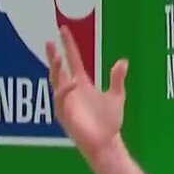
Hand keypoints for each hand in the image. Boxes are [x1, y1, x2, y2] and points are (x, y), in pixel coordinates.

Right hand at [46, 26, 128, 157]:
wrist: (107, 143)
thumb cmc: (109, 122)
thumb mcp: (117, 97)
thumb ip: (117, 79)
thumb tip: (123, 61)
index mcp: (83, 84)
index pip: (73, 60)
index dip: (68, 45)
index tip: (63, 30)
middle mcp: (72, 90)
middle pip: (59, 68)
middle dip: (53, 55)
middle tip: (50, 41)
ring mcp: (66, 101)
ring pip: (56, 81)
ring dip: (55, 69)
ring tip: (57, 55)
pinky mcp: (64, 114)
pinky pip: (61, 99)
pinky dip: (65, 90)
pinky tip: (73, 82)